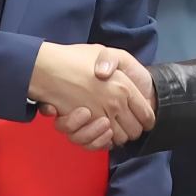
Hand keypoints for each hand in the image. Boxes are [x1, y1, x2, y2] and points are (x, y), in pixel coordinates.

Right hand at [32, 42, 152, 144]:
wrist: (47, 68)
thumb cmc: (76, 58)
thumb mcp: (104, 51)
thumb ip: (117, 61)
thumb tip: (114, 77)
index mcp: (124, 87)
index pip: (146, 113)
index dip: (148, 119)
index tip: (145, 121)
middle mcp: (113, 103)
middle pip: (134, 130)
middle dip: (134, 130)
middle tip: (129, 125)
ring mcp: (97, 116)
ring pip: (118, 139)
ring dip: (118, 136)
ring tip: (113, 127)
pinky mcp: (82, 127)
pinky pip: (97, 143)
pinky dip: (101, 142)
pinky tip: (102, 134)